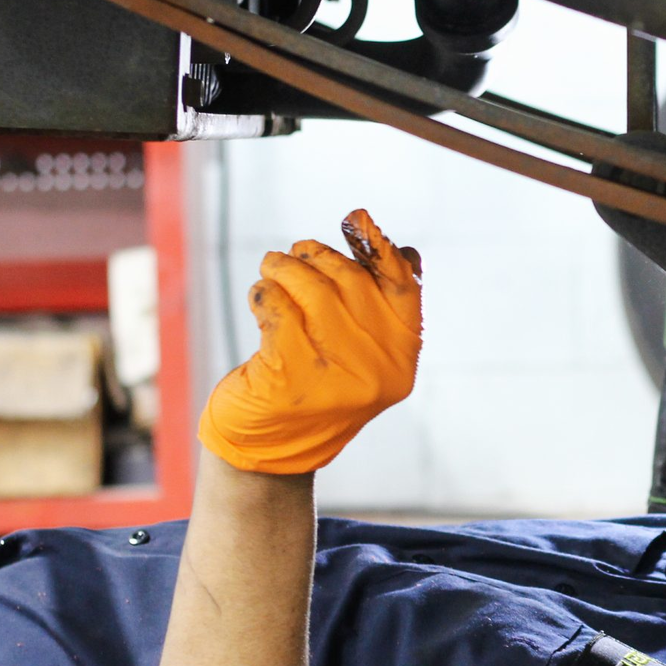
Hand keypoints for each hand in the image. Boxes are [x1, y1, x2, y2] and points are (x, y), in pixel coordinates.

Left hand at [198, 209, 423, 473]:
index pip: (402, 285)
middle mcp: (377, 366)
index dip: (379, 246)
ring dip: (284, 267)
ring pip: (311, 288)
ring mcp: (335, 372)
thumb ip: (380, 307)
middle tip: (293, 255)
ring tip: (272, 267)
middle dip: (316, 256)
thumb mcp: (361, 352)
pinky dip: (263, 292)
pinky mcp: (291, 375)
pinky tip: (260, 298)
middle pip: (350, 279)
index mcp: (402, 356)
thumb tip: (405, 250)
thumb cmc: (318, 385)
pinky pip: (276, 306)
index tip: (355, 218)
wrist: (272, 447)